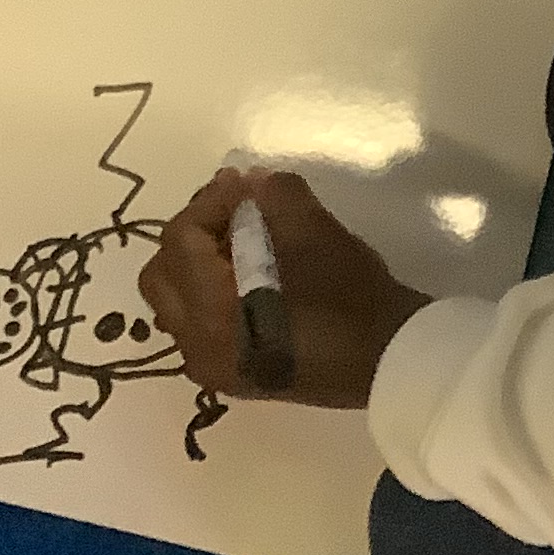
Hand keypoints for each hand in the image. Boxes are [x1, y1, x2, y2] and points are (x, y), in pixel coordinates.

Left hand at [137, 168, 427, 409]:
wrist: (392, 359)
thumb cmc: (353, 298)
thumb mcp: (318, 234)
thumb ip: (275, 197)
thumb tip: (251, 182)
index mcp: (214, 314)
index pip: (181, 241)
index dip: (209, 201)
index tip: (244, 181)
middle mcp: (200, 347)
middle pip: (162, 274)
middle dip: (191, 233)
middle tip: (233, 210)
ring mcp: (213, 366)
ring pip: (175, 302)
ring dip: (197, 264)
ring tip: (240, 240)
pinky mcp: (232, 373)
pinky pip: (197, 325)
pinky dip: (210, 293)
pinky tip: (249, 274)